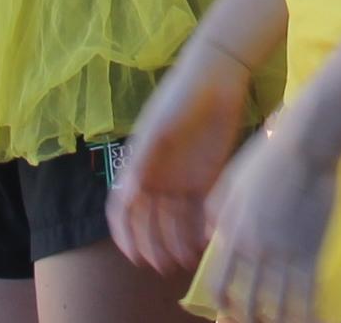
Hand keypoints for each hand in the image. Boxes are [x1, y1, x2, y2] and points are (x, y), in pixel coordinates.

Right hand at [108, 34, 256, 277]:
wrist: (217, 74)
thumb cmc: (179, 96)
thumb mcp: (158, 128)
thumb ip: (143, 160)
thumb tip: (128, 194)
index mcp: (138, 166)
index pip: (123, 210)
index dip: (125, 235)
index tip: (133, 255)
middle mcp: (158, 177)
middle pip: (149, 223)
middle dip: (153, 245)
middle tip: (164, 265)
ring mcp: (182, 178)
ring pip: (174, 222)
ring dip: (176, 242)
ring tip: (186, 259)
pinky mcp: (207, 176)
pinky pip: (199, 210)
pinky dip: (199, 228)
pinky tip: (204, 241)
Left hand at [194, 123, 334, 322]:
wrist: (306, 144)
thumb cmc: (265, 158)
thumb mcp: (228, 183)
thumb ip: (214, 215)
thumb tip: (206, 240)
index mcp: (231, 235)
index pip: (219, 282)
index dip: (221, 302)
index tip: (226, 310)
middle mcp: (255, 251)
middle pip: (247, 300)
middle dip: (248, 317)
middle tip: (253, 321)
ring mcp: (285, 253)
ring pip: (279, 302)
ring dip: (279, 319)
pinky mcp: (313, 250)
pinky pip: (309, 291)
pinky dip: (309, 311)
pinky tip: (312, 319)